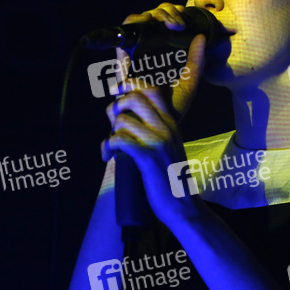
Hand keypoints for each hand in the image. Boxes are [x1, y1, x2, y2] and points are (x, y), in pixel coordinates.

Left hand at [100, 4, 207, 225]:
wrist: (183, 206)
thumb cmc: (169, 178)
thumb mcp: (166, 147)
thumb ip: (152, 129)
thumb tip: (125, 116)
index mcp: (170, 122)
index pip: (151, 89)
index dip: (130, 84)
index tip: (117, 91)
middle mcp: (166, 127)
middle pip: (134, 97)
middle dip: (115, 106)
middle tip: (112, 122)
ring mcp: (157, 141)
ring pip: (122, 120)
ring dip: (110, 133)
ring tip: (111, 148)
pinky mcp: (147, 157)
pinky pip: (119, 139)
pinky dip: (107, 146)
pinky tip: (108, 157)